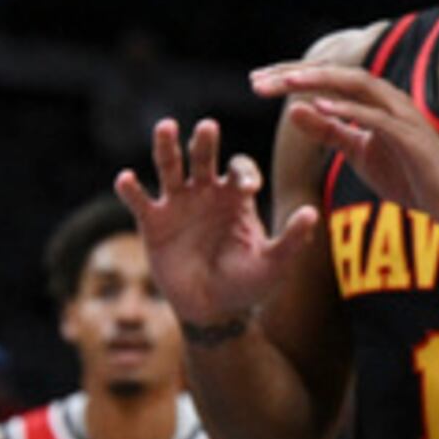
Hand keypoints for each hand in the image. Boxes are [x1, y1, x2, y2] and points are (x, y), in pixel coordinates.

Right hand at [117, 118, 320, 333]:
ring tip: (166, 127)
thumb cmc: (247, 285)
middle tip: (208, 127)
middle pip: (202, 156)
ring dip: (166, 146)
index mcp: (235, 197)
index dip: (243, 171)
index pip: (238, 168)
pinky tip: (126, 179)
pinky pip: (139, 201)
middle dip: (205, 142)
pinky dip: (130, 189)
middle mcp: (205, 193)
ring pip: (169, 166)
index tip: (246, 186)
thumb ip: (292, 239)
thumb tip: (312, 212)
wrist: (212, 311)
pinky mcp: (152, 222)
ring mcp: (177, 204)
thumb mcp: (273, 264)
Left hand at [258, 62, 438, 230]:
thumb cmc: (405, 174)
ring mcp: (402, 114)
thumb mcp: (356, 152)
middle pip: (336, 73)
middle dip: (296, 74)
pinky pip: (378, 118)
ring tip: (286, 82)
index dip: (290, 75)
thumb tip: (292, 109)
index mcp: (372, 100)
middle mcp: (387, 99)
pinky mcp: (412, 136)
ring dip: (320, 81)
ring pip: (358, 85)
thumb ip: (328, 130)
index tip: (256, 81)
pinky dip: (350, 109)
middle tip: (258, 79)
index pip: (326, 78)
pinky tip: (322, 107)